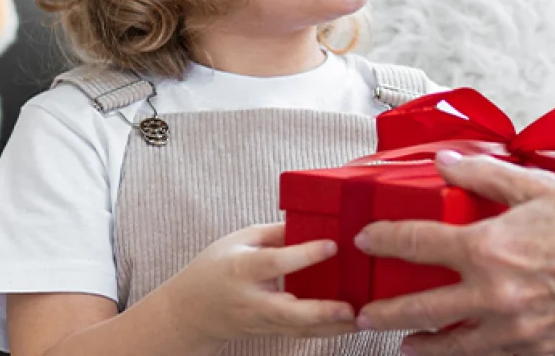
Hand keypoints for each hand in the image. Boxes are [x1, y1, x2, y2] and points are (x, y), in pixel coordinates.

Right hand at [162, 222, 356, 344]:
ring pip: (299, 328)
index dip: (304, 255)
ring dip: (332, 326)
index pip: (275, 262)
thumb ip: (276, 232)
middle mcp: (253, 300)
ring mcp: (262, 321)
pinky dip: (327, 331)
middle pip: (288, 310)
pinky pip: (301, 333)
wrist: (192, 312)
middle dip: (321, 311)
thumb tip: (314, 221)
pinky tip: (351, 324)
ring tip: (362, 317)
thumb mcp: (240, 240)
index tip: (332, 245)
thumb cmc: (216, 268)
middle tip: (349, 307)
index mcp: (242, 269)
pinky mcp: (271, 332)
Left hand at [354, 151, 554, 355]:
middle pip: (419, 307)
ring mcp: (513, 326)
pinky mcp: (535, 346)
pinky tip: (459, 347)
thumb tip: (446, 163)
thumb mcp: (537, 186)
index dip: (384, 240)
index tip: (369, 240)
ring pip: (450, 346)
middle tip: (364, 311)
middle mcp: (494, 293)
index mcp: (489, 248)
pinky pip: (489, 355)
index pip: (416, 244)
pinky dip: (467, 353)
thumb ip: (483, 174)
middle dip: (384, 311)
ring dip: (420, 344)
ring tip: (404, 343)